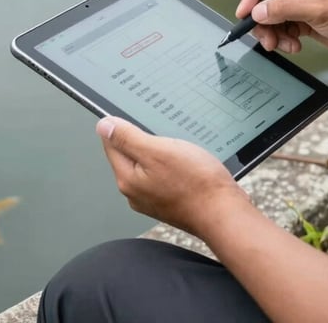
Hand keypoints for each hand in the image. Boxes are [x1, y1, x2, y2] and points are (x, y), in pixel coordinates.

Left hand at [96, 117, 249, 238]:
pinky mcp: (170, 201)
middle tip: (161, 128)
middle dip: (142, 138)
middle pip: (129, 154)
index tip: (135, 115)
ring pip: (148, 164)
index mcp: (127, 179)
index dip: (121, 125)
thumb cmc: (195, 182)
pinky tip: (186, 160)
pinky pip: (163, 174)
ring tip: (177, 144)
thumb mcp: (158, 151)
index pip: (111, 144)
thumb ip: (128, 138)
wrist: (224, 212)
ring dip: (159, 151)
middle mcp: (136, 193)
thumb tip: (103, 126)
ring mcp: (153, 199)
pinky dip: (171, 164)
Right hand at [235, 0, 327, 57]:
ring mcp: (301, 0)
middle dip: (262, 19)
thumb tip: (257, 11)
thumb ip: (286, 8)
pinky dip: (283, 39)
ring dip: (272, 32)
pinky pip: (281, 27)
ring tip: (282, 45)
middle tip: (265, 38)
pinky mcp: (304, 18)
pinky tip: (295, 46)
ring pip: (270, 15)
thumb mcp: (320, 9)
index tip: (245, 13)